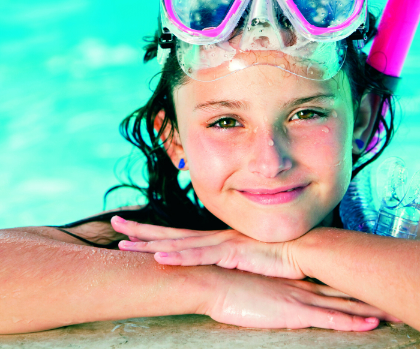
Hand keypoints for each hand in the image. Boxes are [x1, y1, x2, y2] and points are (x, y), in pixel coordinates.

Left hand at [111, 216, 303, 278]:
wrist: (304, 250)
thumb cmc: (277, 256)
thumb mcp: (245, 259)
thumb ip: (228, 262)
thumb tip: (216, 270)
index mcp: (213, 240)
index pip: (175, 235)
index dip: (151, 232)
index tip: (129, 229)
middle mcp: (211, 238)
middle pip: (168, 234)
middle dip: (139, 231)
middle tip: (113, 225)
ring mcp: (218, 244)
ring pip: (177, 244)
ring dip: (149, 245)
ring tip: (124, 246)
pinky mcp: (230, 252)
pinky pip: (199, 256)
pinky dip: (178, 257)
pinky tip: (158, 258)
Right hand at [206, 269, 397, 330]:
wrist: (211, 279)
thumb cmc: (220, 280)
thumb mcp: (242, 279)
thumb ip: (255, 282)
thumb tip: (255, 283)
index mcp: (286, 277)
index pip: (322, 280)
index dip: (344, 280)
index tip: (361, 280)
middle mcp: (297, 285)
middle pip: (339, 289)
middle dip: (364, 293)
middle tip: (387, 295)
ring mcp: (297, 297)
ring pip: (342, 304)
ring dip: (367, 308)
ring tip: (391, 311)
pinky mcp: (293, 312)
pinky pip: (329, 319)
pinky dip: (351, 322)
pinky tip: (370, 325)